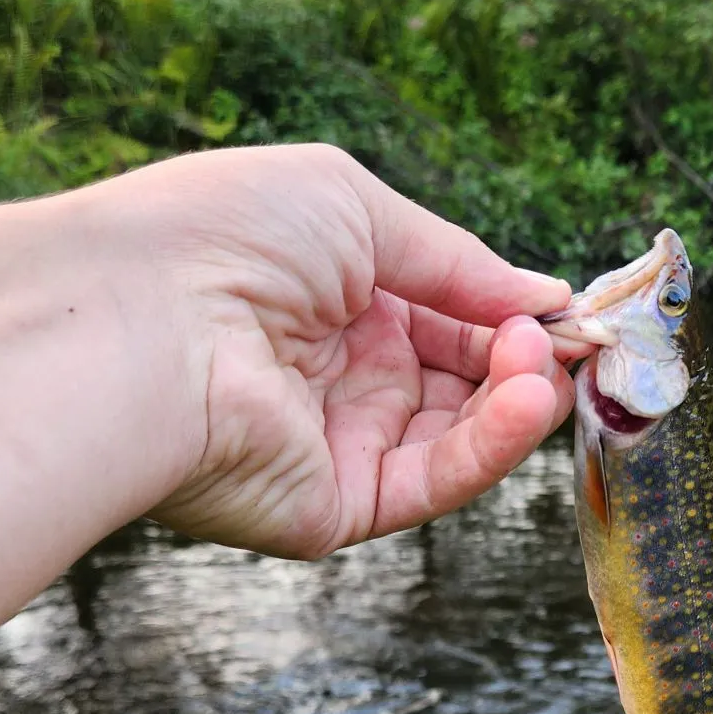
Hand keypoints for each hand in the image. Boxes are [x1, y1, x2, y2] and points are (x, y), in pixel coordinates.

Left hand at [100, 144, 585, 556]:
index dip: (513, 313)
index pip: (450, 314)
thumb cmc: (228, 236)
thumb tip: (545, 296)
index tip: (572, 312)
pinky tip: (527, 400)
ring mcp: (339, 442)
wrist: (136, 318)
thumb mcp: (357, 208)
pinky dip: (492, 445)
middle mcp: (341, 373)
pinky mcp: (334, 506)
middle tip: (576, 341)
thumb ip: (457, 259)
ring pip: (461, 433)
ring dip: (517, 397)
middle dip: (526, 356)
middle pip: (466, 377)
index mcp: (339, 298)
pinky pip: (434, 480)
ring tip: (543, 363)